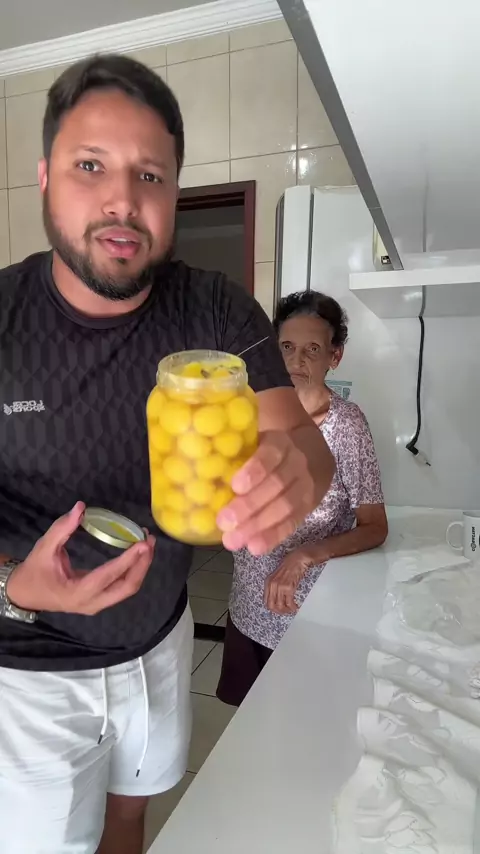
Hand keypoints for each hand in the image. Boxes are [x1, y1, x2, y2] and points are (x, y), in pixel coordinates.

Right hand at [7, 502, 154, 615]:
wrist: (25, 594)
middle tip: (149, 541)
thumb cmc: (35, 571)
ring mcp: (97, 604)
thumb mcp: (44, 548)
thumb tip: (80, 507)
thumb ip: (62, 528)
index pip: (108, 575)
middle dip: (142, 565)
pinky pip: (122, 586)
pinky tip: (138, 553)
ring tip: (148, 544)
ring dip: (141, 567)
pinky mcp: (100, 599)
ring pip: (127, 589)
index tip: (142, 543)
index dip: (128, 560)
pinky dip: (133, 570)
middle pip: (127, 587)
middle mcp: (92, 603)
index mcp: (77, 592)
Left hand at [217, 431, 314, 554]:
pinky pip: (292, 524)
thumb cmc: (263, 453)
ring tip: (233, 541)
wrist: (303, 460)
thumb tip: (185, 460)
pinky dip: (273, 537)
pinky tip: (255, 548)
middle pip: (277, 485)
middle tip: (224, 522)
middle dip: (250, 506)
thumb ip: (228, 452)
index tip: (235, 486)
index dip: (254, 471)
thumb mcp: (250, 444)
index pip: (270, 454)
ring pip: (286, 507)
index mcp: (279, 444)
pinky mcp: (306, 508)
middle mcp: (296, 463)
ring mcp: (305, 487)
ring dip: (258, 526)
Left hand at [264, 546, 318, 614]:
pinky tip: (296, 607)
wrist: (298, 558)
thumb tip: (277, 599)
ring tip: (292, 609)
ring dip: (287, 610)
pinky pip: (289, 602)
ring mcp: (279, 586)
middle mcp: (272, 585)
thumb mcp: (278, 576)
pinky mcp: (288, 587)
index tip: (281, 610)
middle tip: (287, 612)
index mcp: (267, 582)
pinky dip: (293, 607)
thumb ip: (275, 586)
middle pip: (272, 606)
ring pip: (280, 606)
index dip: (274, 608)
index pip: (266, 601)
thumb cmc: (289, 566)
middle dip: (280, 612)